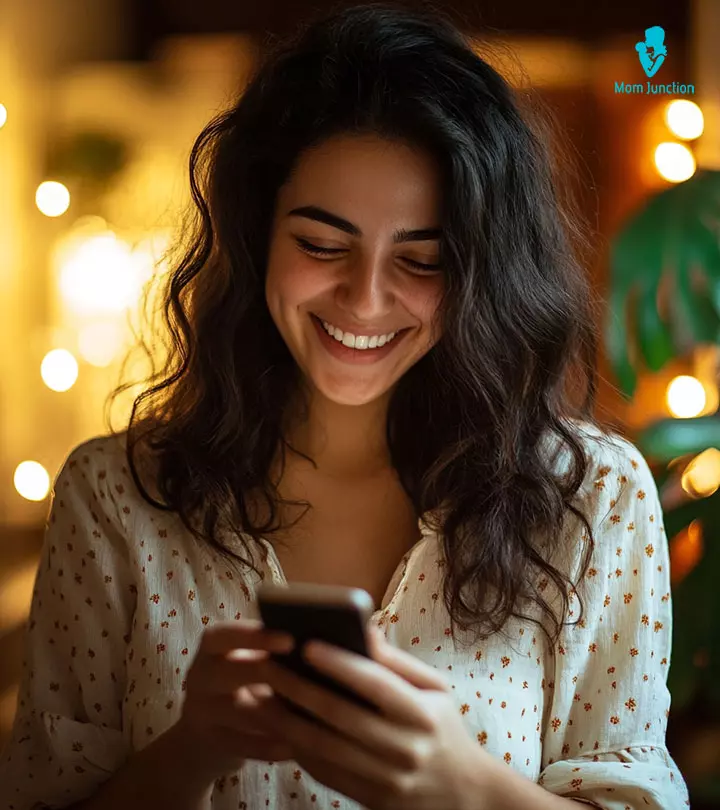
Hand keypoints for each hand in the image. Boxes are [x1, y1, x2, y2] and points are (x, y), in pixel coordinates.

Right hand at [170, 619, 297, 781]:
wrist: (203, 732)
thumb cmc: (241, 680)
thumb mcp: (244, 658)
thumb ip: (270, 648)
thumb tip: (315, 641)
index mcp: (211, 647)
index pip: (224, 635)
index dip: (253, 636)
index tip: (289, 640)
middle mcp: (200, 676)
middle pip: (227, 671)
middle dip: (265, 672)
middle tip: (301, 675)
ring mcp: (201, 712)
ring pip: (238, 712)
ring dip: (275, 715)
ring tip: (308, 715)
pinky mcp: (210, 743)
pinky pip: (241, 745)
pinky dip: (269, 747)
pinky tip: (295, 747)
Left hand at [260, 625, 500, 809]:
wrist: (463, 795)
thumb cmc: (442, 727)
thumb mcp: (435, 690)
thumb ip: (396, 661)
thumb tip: (364, 629)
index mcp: (422, 714)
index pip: (374, 684)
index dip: (339, 663)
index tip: (306, 643)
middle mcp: (404, 749)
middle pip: (339, 716)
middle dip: (297, 688)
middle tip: (268, 665)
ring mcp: (386, 781)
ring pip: (323, 747)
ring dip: (286, 720)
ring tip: (260, 695)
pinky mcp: (370, 801)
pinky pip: (325, 772)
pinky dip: (298, 747)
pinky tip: (279, 726)